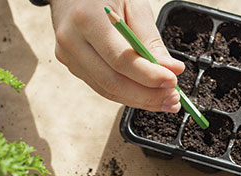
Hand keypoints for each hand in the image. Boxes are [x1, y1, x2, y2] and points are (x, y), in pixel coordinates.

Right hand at [49, 0, 184, 111]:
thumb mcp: (133, 5)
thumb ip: (150, 39)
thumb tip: (171, 69)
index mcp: (87, 19)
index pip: (121, 59)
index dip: (148, 75)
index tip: (172, 81)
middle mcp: (72, 40)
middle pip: (112, 81)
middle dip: (147, 95)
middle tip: (172, 98)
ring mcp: (68, 56)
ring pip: (107, 89)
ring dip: (140, 100)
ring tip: (165, 100)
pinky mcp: (72, 65)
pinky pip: (102, 86)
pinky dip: (127, 94)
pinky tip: (146, 95)